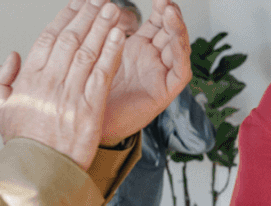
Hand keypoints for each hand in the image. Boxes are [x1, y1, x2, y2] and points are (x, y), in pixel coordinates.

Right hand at [0, 0, 125, 169]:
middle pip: (72, 39)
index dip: (65, 17)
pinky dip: (111, 52)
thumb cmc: (24, 143)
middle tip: (99, 0)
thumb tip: (12, 56)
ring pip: (89, 51)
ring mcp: (71, 93)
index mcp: (30, 78)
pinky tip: (120, 37)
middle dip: (87, 16)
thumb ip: (0, 78)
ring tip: (112, 10)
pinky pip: (103, 73)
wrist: (38, 170)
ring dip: (102, 27)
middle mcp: (51, 81)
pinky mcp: (90, 107)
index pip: (49, 38)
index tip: (77, 4)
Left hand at [101, 0, 192, 144]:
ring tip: (170, 12)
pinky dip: (180, 54)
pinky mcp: (164, 93)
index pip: (154, 25)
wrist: (90, 127)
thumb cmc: (91, 95)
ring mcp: (160, 76)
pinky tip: (175, 41)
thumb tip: (96, 5)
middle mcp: (152, 61)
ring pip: (178, 48)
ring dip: (177, 30)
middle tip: (166, 1)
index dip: (158, 10)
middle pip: (169, 33)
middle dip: (170, 14)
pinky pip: (180, 71)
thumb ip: (100, 34)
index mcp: (137, 50)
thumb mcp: (95, 56)